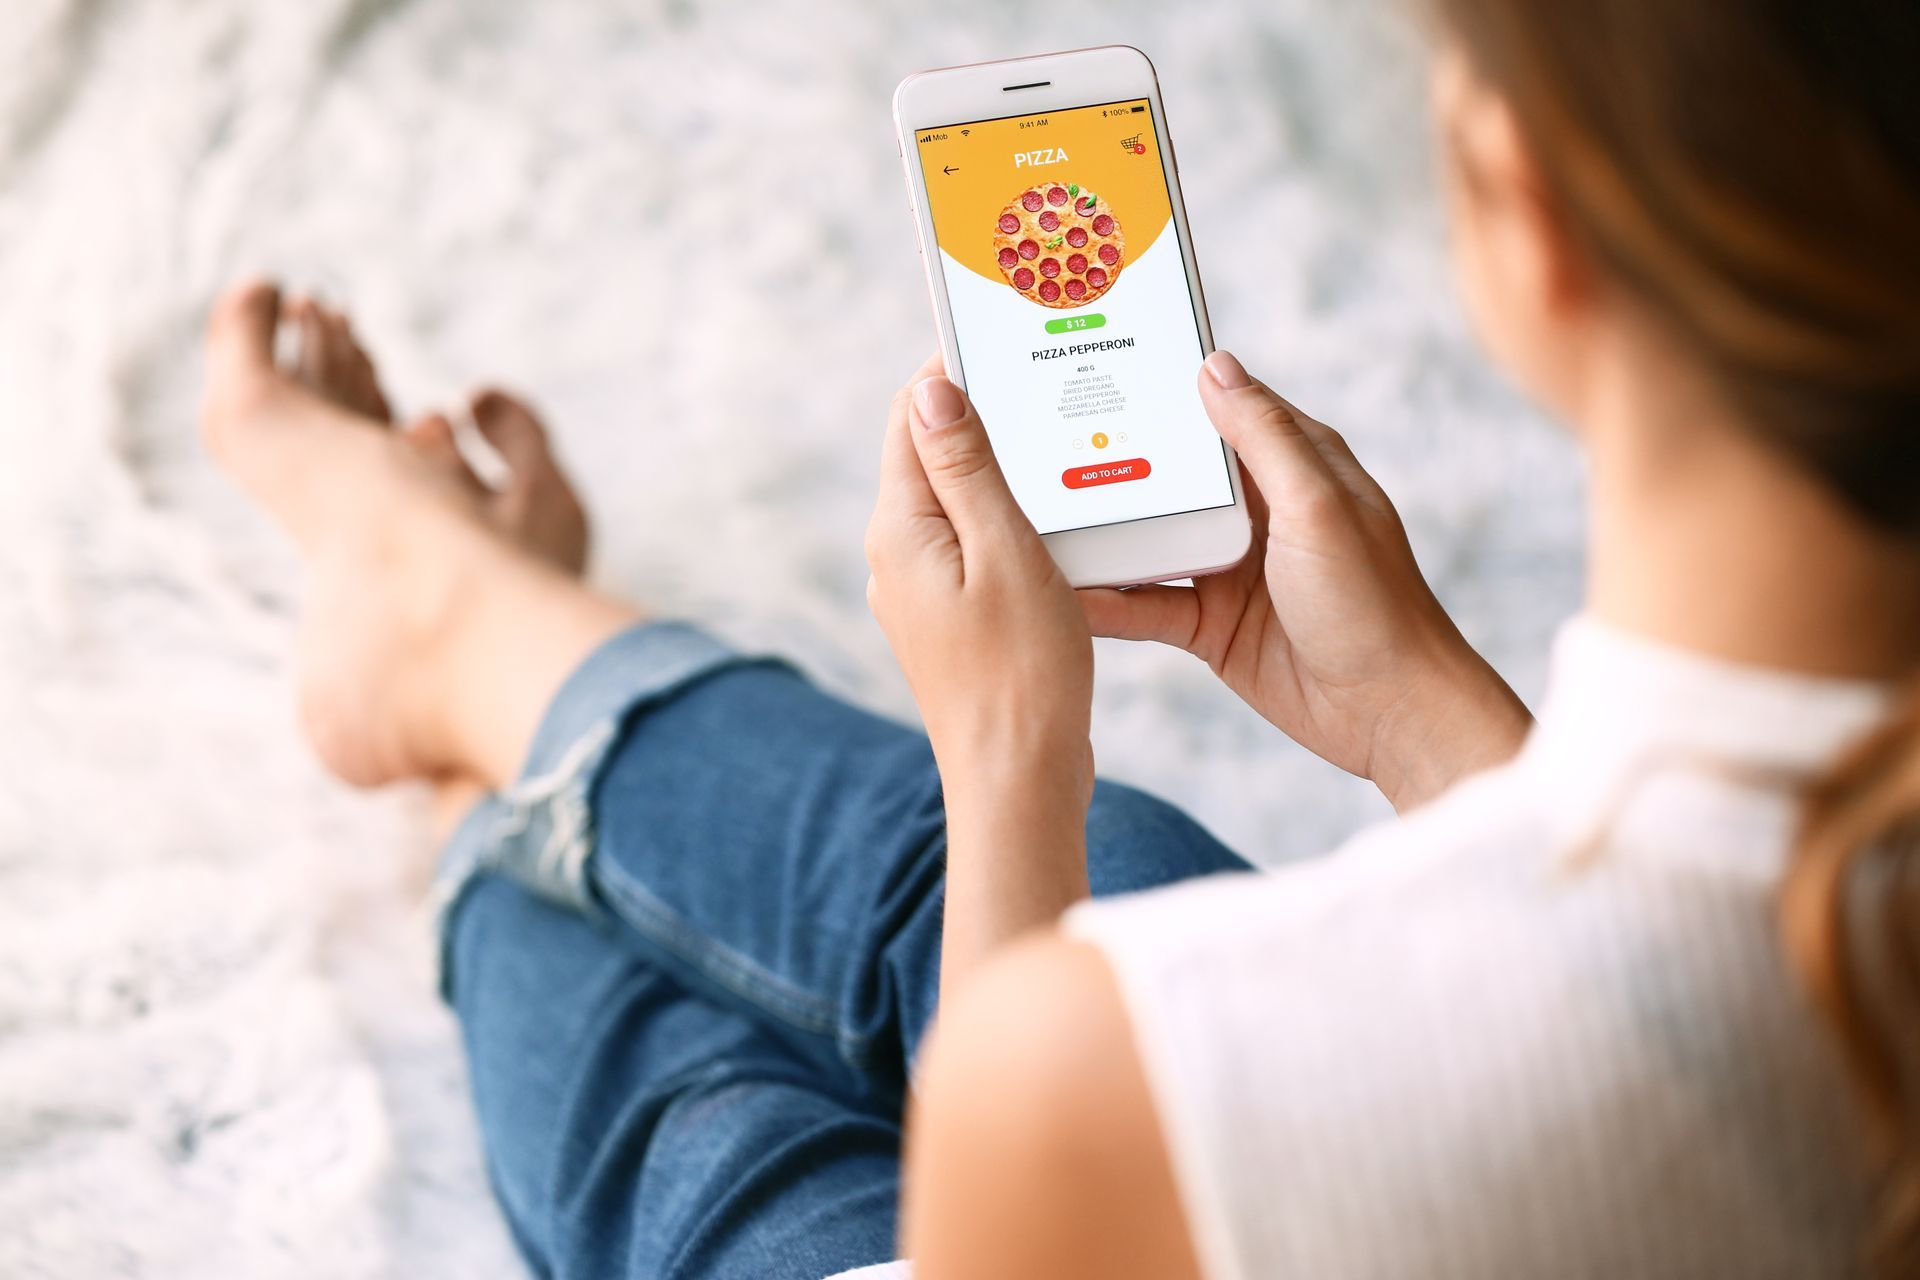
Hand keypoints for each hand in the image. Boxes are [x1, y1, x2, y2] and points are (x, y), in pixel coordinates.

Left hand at [866, 355, 1094, 801]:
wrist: (1019, 781)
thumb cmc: (1023, 674)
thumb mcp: (1006, 553)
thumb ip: (968, 467)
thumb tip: (931, 388)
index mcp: (900, 529)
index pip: (911, 416)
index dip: (954, 369)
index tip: (1003, 332)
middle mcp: (895, 556)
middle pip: (931, 453)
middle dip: (984, 412)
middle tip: (1047, 375)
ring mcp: (919, 590)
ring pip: (957, 500)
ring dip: (1002, 466)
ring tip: (1063, 436)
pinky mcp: (949, 618)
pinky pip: (973, 544)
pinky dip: (1009, 518)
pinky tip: (1060, 517)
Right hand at [1081, 351, 1530, 810]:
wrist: (1390, 713)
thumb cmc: (1373, 604)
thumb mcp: (1316, 506)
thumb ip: (1262, 438)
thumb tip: (1214, 366)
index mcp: (1294, 466)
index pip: (1222, 407)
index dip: (1169, 384)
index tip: (1105, 357)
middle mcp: (1258, 511)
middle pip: (1174, 472)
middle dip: (1116, 456)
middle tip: (1039, 431)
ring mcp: (1230, 570)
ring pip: (1150, 538)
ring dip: (1104, 530)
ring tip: (1035, 509)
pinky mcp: (1209, 625)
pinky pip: (1145, 604)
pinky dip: (1107, 599)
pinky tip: (1062, 591)